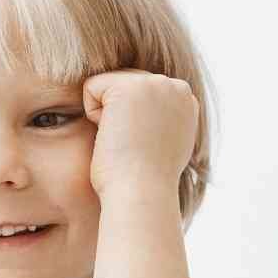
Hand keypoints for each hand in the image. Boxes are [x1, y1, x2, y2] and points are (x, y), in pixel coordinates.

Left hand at [82, 69, 198, 199]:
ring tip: (124, 142)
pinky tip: (112, 135)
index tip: (143, 149)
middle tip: (132, 148)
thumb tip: (147, 115)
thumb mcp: (166, 146)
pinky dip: (92, 115)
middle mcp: (175, 86)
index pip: (142, 94)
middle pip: (124, 85)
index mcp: (186, 101)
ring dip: (107, 117)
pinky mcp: (127, 86)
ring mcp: (153, 83)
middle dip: (119, 117)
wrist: (142, 194)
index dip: (133, 123)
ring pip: (108, 86)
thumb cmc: (145, 183)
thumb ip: (163, 121)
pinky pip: (90, 88)